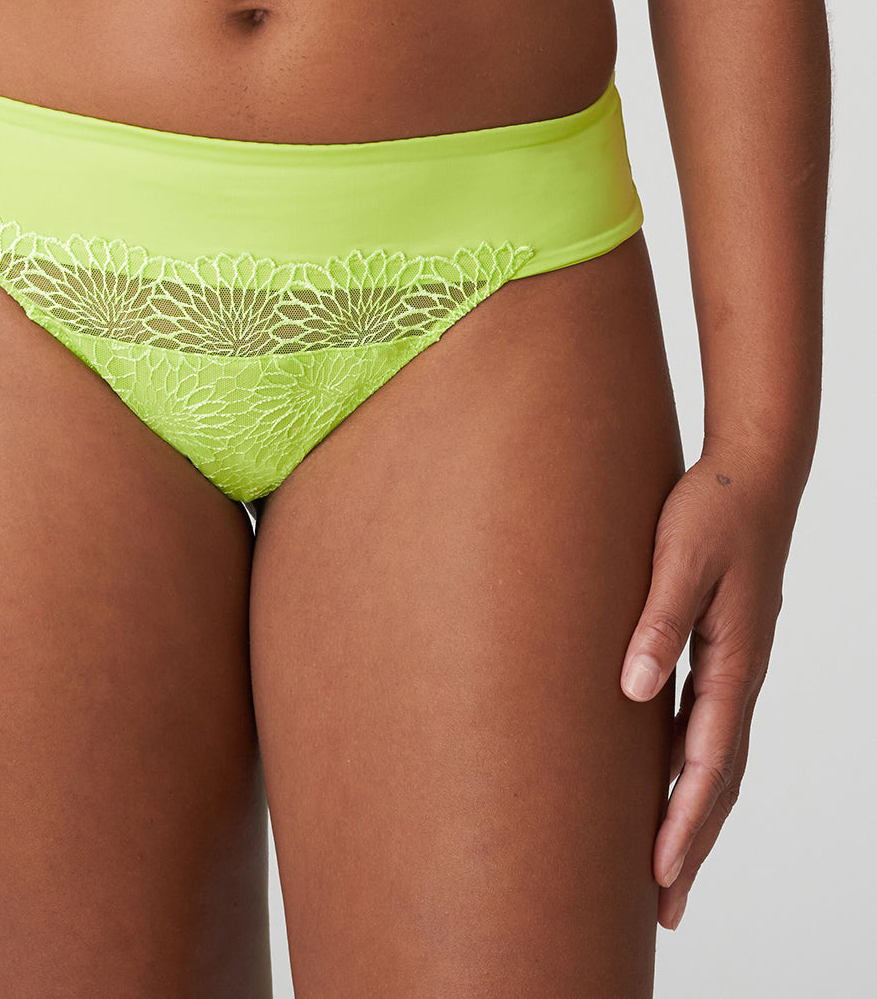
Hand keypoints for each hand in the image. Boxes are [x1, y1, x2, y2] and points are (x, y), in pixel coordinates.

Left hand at [619, 435, 802, 930]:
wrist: (748, 474)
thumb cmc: (713, 510)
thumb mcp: (679, 559)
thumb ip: (658, 621)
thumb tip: (633, 690)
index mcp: (734, 661)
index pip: (709, 763)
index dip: (684, 822)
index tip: (660, 874)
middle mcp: (738, 674)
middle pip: (719, 779)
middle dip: (691, 843)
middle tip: (664, 907)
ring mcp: (731, 667)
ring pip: (714, 758)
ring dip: (692, 814)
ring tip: (663, 866)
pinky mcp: (717, 651)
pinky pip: (705, 727)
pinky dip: (688, 770)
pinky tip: (662, 783)